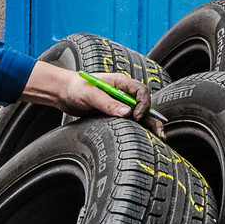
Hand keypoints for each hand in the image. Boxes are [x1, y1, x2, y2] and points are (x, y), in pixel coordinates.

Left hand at [21, 63, 164, 137]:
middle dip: (154, 119)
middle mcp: (124, 93)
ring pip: (140, 116)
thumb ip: (107, 102)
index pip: (141, 91)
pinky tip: (146, 140)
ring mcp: (121, 105)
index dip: (143, 104)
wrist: (64, 94)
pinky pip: (130, 123)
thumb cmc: (76, 88)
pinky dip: (139, 130)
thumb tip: (127, 112)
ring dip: (150, 126)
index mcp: (121, 83)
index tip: (135, 116)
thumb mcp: (90, 94)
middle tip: (160, 134)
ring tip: (160, 140)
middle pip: (145, 105)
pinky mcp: (115, 115)